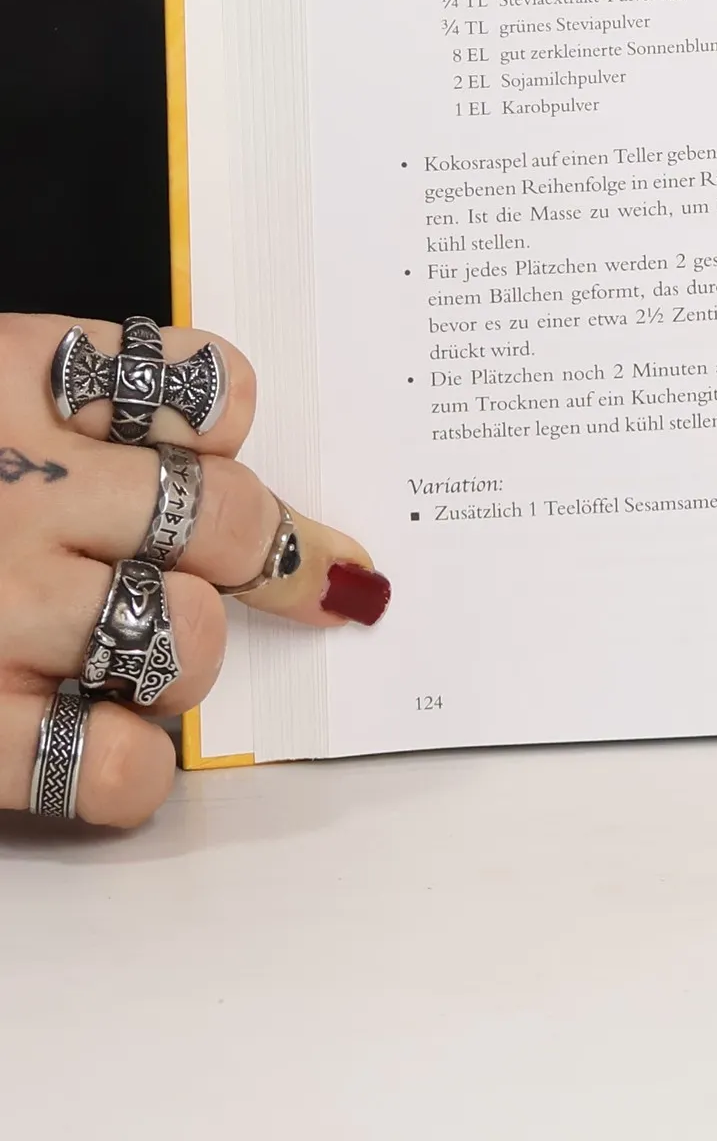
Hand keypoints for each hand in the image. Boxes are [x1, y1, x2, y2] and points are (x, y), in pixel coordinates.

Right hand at [0, 316, 388, 827]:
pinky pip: (111, 768)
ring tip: (134, 657)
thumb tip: (230, 452)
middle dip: (257, 558)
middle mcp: (18, 485)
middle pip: (228, 517)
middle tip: (264, 580)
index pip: (214, 385)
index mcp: (20, 375)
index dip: (229, 430)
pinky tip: (111, 744)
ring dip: (189, 659)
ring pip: (189, 637)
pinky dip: (134, 770)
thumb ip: (79, 398)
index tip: (215, 455)